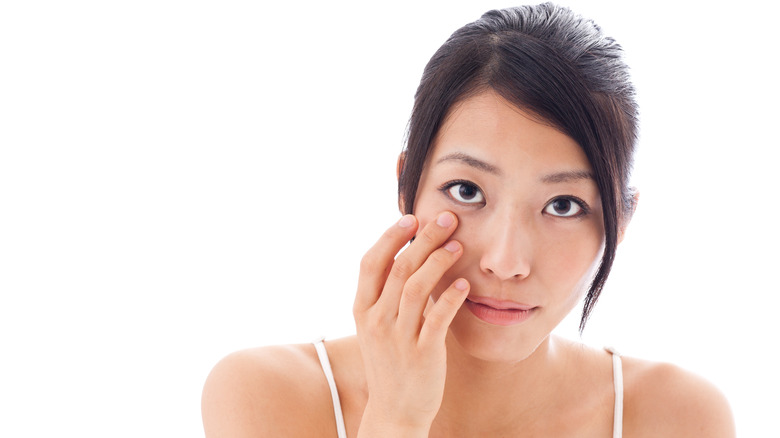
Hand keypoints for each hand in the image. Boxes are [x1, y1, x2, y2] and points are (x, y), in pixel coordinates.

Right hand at [353, 212, 468, 435]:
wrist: (394, 411)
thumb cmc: (390, 362)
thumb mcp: (376, 326)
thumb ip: (384, 293)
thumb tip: (403, 253)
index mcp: (362, 309)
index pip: (371, 262)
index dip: (391, 237)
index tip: (411, 218)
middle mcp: (376, 320)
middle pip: (399, 267)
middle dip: (424, 238)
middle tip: (446, 218)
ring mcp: (398, 337)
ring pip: (417, 287)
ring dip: (440, 261)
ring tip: (458, 245)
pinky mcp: (423, 353)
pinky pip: (437, 318)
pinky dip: (451, 297)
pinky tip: (464, 284)